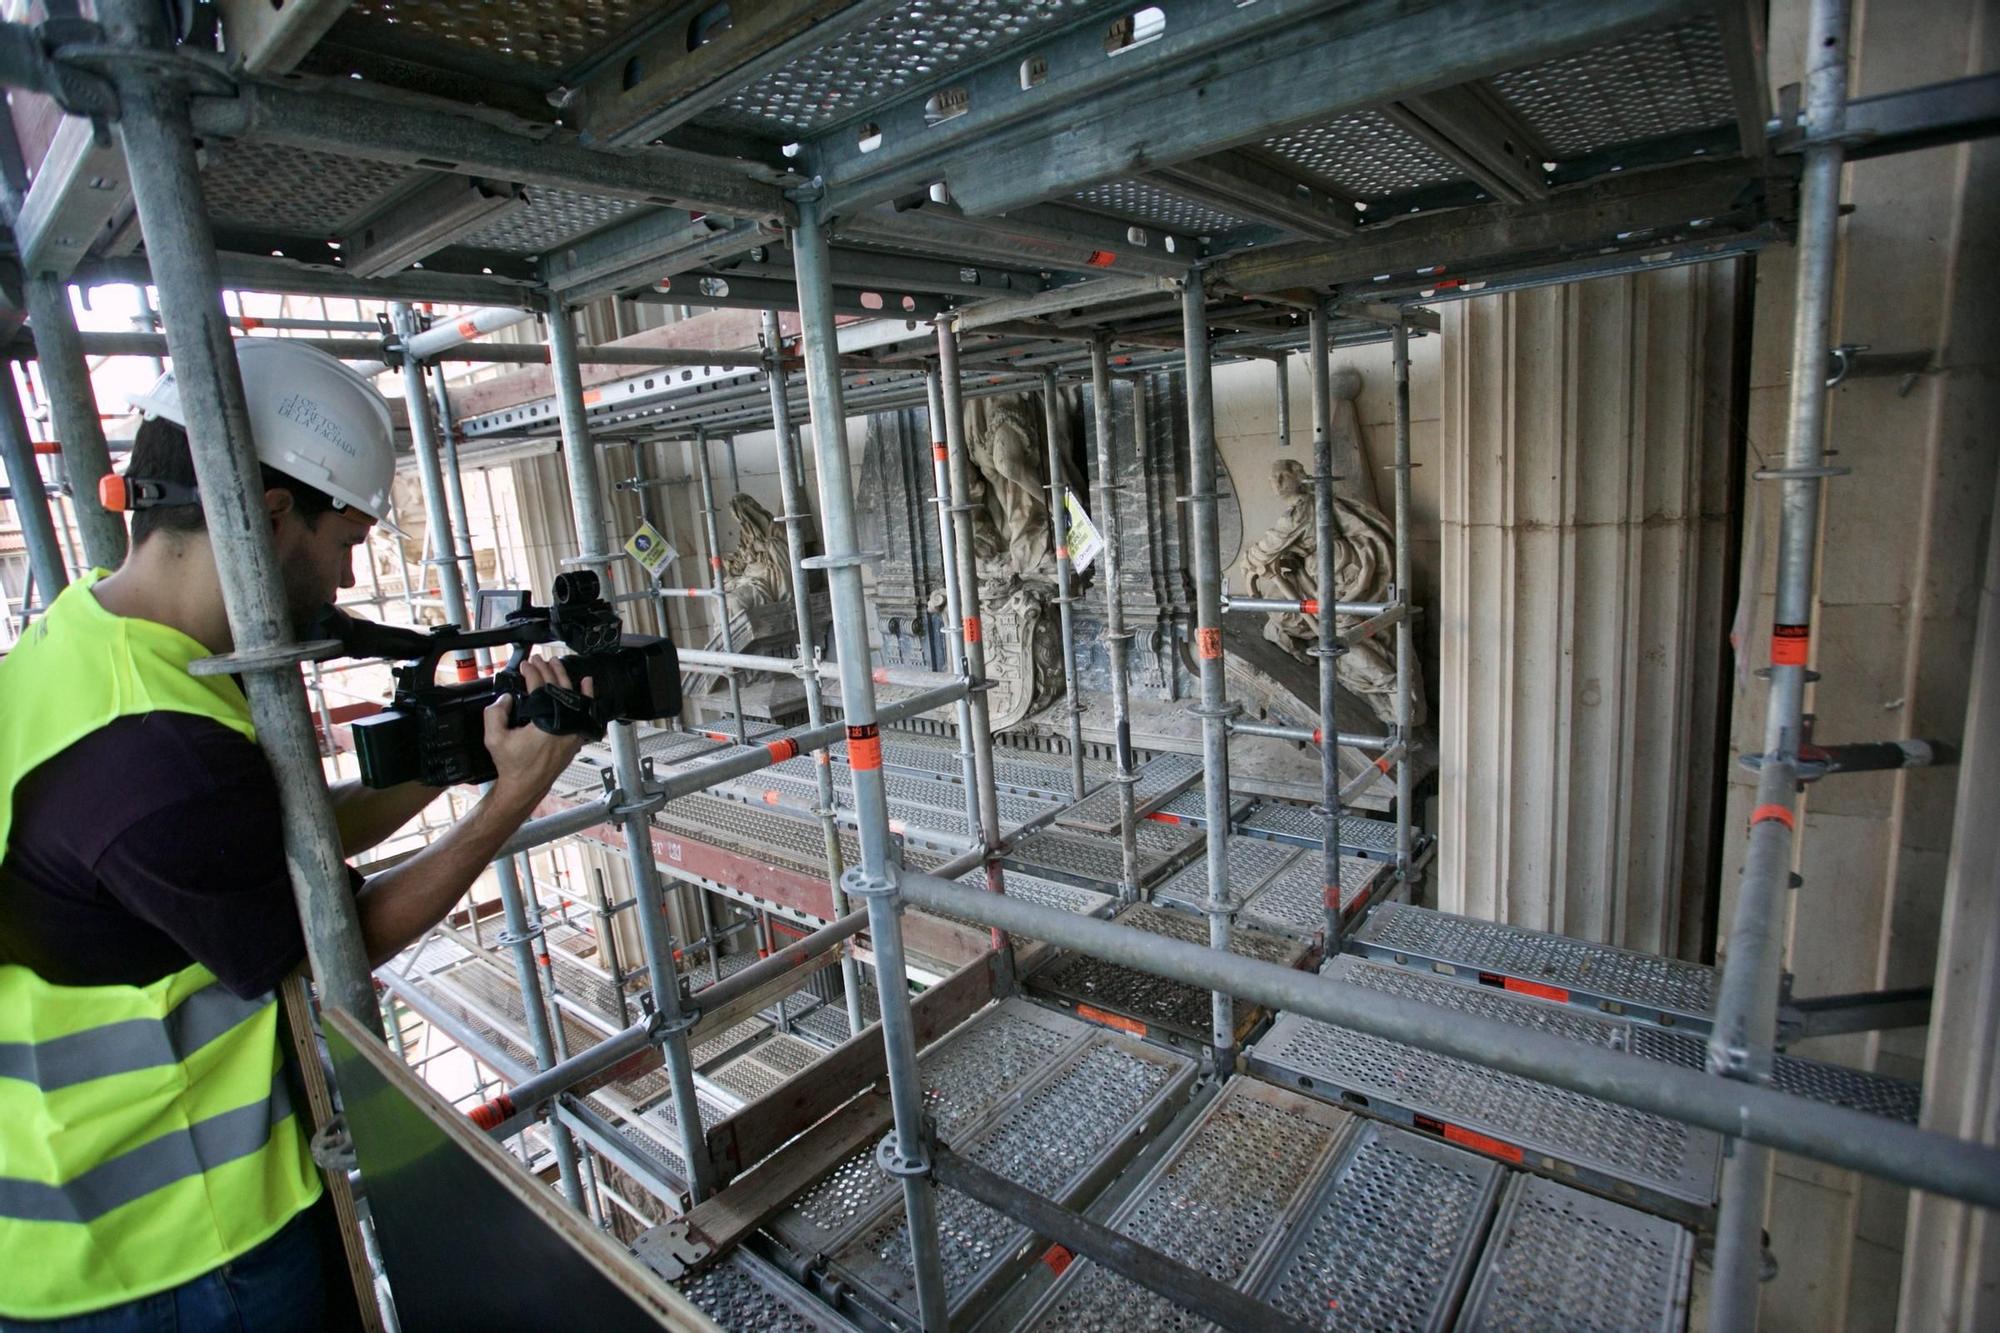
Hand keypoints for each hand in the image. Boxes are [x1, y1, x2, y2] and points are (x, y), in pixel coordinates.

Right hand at [483, 654, 591, 806]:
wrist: (525, 786)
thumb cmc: (512, 765)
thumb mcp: (494, 738)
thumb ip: (495, 713)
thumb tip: (506, 697)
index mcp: (544, 724)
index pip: (540, 689)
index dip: (532, 674)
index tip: (525, 666)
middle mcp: (563, 726)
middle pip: (558, 689)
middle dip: (547, 671)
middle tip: (538, 660)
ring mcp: (572, 732)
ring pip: (572, 698)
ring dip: (563, 678)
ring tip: (556, 664)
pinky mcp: (575, 737)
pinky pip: (583, 712)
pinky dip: (585, 696)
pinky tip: (586, 683)